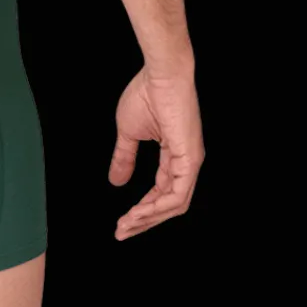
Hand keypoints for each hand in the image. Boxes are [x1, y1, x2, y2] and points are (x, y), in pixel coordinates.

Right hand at [109, 65, 203, 239]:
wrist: (159, 74)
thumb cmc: (147, 94)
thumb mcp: (129, 132)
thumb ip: (125, 158)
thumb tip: (115, 181)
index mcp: (175, 157)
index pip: (161, 193)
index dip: (141, 209)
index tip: (121, 222)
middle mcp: (187, 164)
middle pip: (168, 205)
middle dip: (143, 222)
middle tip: (121, 232)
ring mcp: (191, 162)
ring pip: (174, 205)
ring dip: (148, 218)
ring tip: (126, 224)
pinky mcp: (190, 159)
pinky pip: (177, 194)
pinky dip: (158, 207)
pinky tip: (140, 212)